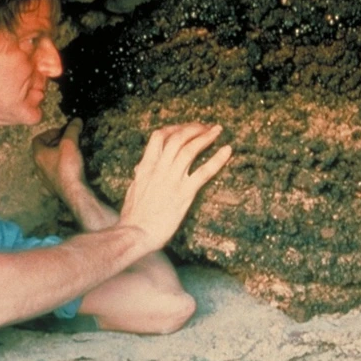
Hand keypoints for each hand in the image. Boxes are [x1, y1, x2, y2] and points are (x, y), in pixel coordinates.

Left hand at [32, 118, 85, 201]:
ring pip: (45, 166)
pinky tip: (62, 175)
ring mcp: (44, 180)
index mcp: (39, 155)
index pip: (37, 139)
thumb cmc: (68, 167)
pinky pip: (50, 181)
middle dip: (52, 145)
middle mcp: (38, 168)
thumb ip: (72, 130)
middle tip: (65, 141)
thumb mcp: (70, 143)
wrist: (73, 191)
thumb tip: (76, 120)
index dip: (49, 133)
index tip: (61, 132)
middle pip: (41, 152)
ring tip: (66, 155)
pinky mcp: (52, 190)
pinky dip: (54, 176)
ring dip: (53, 159)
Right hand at [119, 123, 231, 251]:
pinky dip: (217, 159)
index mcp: (146, 167)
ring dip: (205, 137)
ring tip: (217, 130)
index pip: (159, 137)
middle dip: (193, 128)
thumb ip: (140, 177)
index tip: (184, 127)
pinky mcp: (184, 194)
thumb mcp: (133, 190)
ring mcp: (172, 180)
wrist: (135, 234)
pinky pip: (204, 172)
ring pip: (190, 150)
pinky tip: (227, 150)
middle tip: (206, 126)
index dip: (174, 128)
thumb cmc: (133, 217)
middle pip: (177, 138)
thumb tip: (139, 169)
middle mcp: (159, 169)